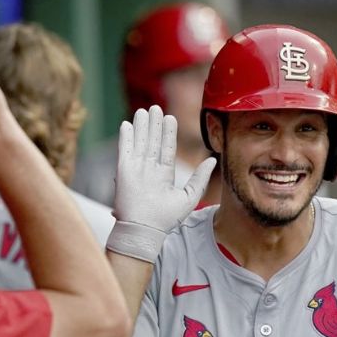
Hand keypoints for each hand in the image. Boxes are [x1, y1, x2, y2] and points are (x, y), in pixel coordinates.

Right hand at [108, 106, 215, 261]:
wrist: (144, 229)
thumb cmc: (166, 218)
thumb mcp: (190, 197)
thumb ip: (201, 178)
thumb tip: (213, 160)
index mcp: (164, 174)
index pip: (167, 148)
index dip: (168, 132)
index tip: (170, 117)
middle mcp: (150, 169)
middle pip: (152, 141)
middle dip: (154, 124)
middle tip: (155, 107)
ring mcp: (136, 168)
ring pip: (140, 141)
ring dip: (141, 126)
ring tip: (143, 110)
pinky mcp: (123, 170)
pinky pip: (125, 149)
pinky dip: (126, 137)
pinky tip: (127, 124)